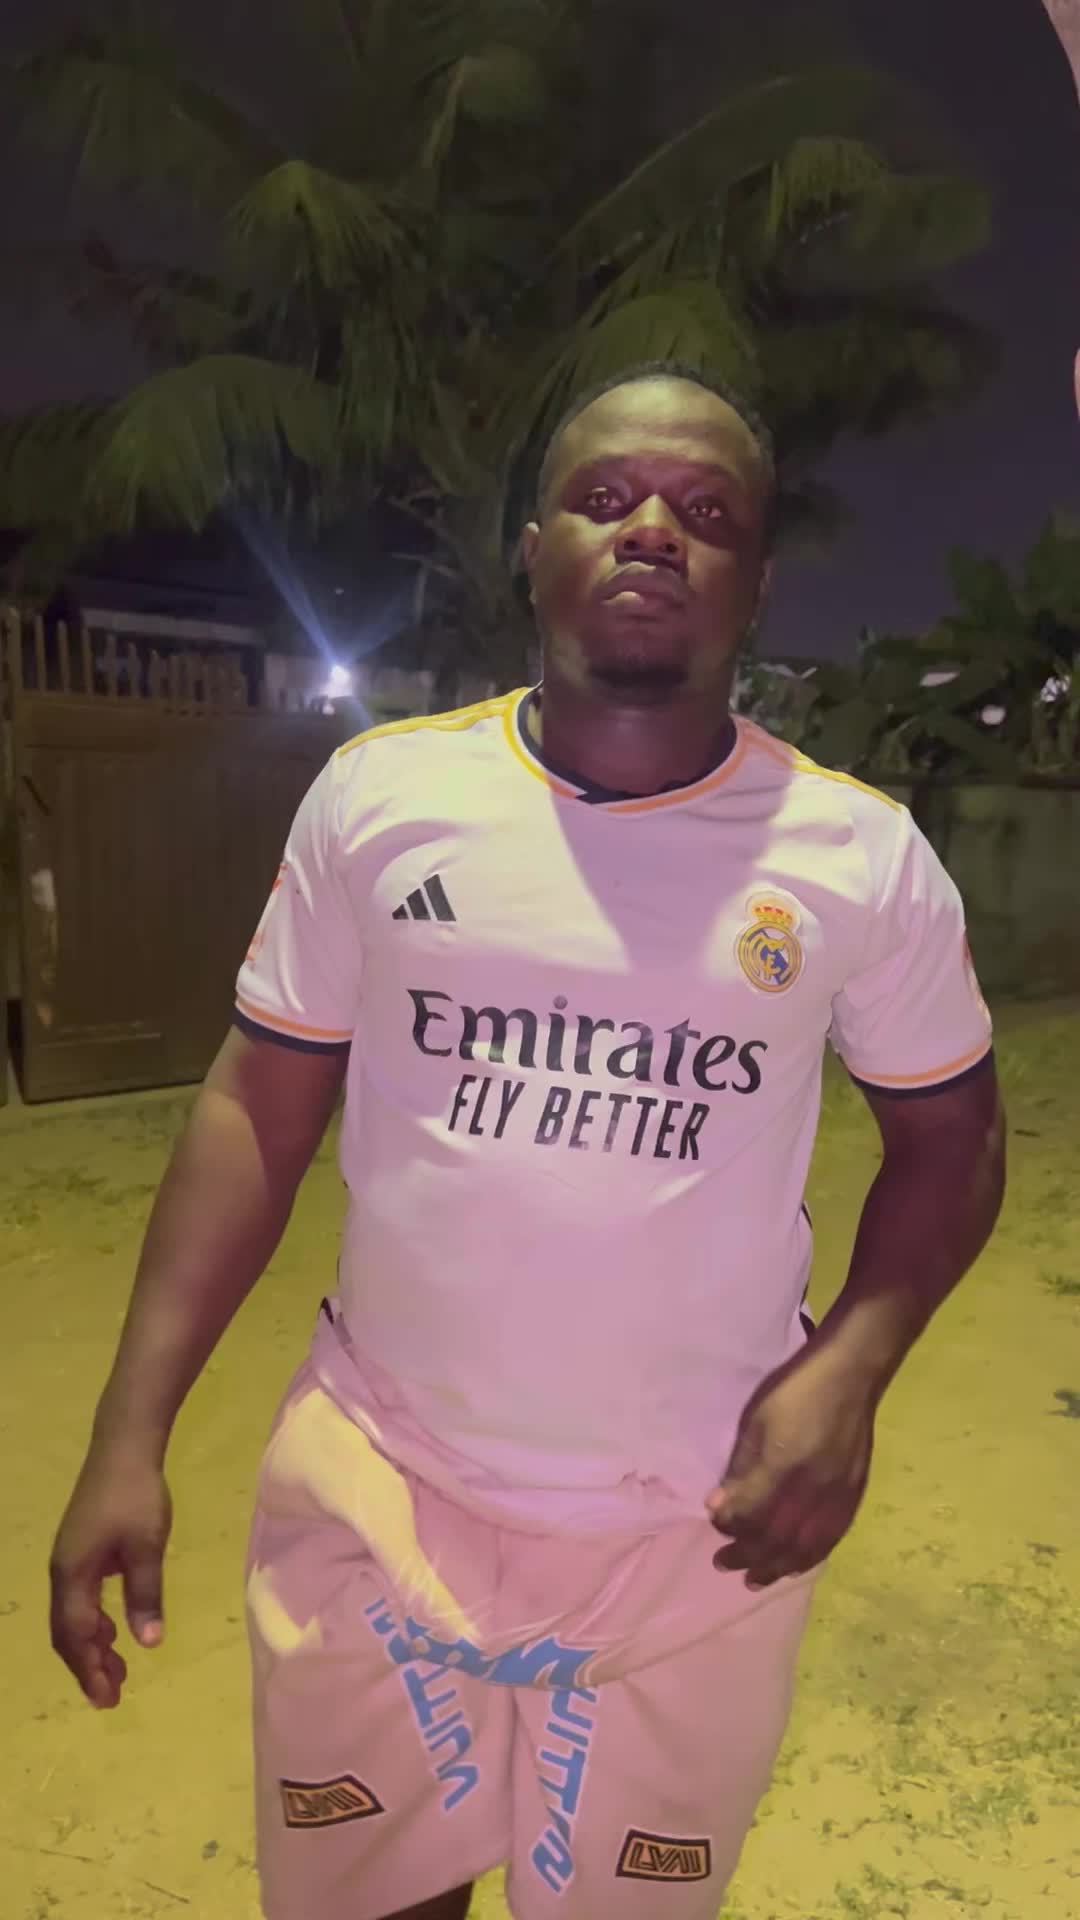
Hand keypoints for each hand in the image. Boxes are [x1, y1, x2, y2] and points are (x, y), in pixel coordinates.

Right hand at [49, 1444, 171, 1707]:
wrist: (124, 1447)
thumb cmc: (136, 1496)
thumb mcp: (146, 1547)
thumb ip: (145, 1595)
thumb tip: (148, 1644)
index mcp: (73, 1574)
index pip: (75, 1635)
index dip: (89, 1669)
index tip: (108, 1698)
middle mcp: (63, 1572)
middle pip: (66, 1632)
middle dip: (86, 1666)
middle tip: (112, 1697)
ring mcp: (69, 1560)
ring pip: (72, 1617)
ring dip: (91, 1646)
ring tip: (118, 1670)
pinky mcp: (80, 1550)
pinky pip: (79, 1599)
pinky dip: (93, 1622)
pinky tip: (114, 1629)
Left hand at [707, 1344, 876, 1588]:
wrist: (850, 1376)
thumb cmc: (795, 1391)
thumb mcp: (755, 1420)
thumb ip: (740, 1467)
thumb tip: (718, 1506)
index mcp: (783, 1464)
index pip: (750, 1513)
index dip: (728, 1526)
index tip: (714, 1524)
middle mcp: (811, 1488)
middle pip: (776, 1538)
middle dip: (746, 1555)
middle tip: (722, 1563)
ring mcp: (837, 1496)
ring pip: (803, 1547)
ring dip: (775, 1568)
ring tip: (753, 1578)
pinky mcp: (853, 1497)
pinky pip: (829, 1540)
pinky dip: (807, 1558)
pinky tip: (792, 1566)